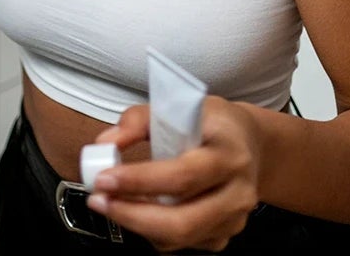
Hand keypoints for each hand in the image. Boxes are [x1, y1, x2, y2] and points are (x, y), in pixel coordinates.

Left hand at [83, 97, 264, 251]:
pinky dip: (152, 231)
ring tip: (111, 203)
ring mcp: (234, 219)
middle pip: (182, 221)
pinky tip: (139, 210)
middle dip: (131, 215)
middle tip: (98, 200)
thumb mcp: (181, 108)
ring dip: (136, 224)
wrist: (251, 147)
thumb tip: (105, 143)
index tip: (104, 177)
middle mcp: (237, 192)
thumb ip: (139, 121)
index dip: (139, 181)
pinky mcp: (224, 236)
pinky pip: (181, 244)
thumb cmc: (212, 125)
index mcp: (229, 153)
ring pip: (178, 238)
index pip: (183, 176)